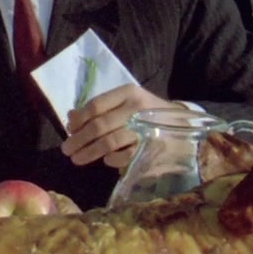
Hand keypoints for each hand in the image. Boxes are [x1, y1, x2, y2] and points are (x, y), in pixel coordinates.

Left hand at [60, 84, 174, 167]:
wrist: (186, 125)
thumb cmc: (148, 114)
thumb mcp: (126, 104)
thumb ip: (100, 109)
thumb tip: (70, 117)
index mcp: (128, 93)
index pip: (95, 105)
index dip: (78, 120)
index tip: (69, 130)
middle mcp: (137, 108)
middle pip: (99, 125)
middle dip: (79, 139)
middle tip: (66, 150)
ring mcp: (146, 128)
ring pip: (109, 141)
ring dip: (89, 152)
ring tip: (77, 159)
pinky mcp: (154, 147)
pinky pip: (125, 156)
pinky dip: (111, 159)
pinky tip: (106, 160)